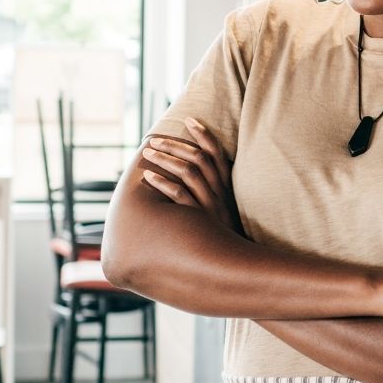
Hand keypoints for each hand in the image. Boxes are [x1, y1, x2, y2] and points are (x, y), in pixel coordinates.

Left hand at [140, 118, 242, 233]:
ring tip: (148, 153)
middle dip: (175, 144)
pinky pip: (180, 196)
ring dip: (166, 158)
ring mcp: (210, 205)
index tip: (190, 120)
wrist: (234, 262)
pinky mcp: (198, 219)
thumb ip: (212, 190)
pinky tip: (149, 177)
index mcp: (227, 187)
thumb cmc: (222, 235)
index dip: (205, 134)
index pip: (218, 153)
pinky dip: (164, 183)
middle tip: (154, 139)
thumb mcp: (223, 209)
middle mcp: (220, 192)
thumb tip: (192, 172)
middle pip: (199, 158)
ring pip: (189, 172)